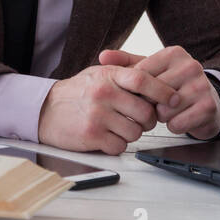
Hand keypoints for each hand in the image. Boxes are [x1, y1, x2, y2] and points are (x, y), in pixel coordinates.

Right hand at [37, 63, 180, 155]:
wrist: (44, 110)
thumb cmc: (77, 92)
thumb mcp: (99, 74)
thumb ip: (125, 74)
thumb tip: (159, 81)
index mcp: (108, 75)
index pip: (143, 79)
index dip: (163, 90)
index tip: (174, 98)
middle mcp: (103, 93)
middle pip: (145, 111)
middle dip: (149, 120)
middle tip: (141, 119)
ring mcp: (97, 115)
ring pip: (135, 132)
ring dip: (132, 133)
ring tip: (119, 127)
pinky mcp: (91, 135)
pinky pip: (120, 146)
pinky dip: (118, 145)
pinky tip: (107, 136)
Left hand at [97, 46, 219, 139]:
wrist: (204, 103)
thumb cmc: (172, 86)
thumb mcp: (150, 70)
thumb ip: (126, 63)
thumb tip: (102, 56)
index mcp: (173, 53)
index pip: (142, 74)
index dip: (136, 90)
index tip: (137, 95)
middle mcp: (190, 65)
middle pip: (153, 93)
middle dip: (149, 104)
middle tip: (153, 105)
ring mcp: (202, 85)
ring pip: (165, 110)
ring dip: (161, 116)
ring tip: (167, 111)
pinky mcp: (208, 106)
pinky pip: (178, 123)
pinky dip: (174, 126)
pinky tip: (178, 119)